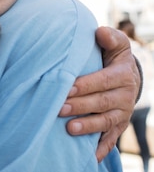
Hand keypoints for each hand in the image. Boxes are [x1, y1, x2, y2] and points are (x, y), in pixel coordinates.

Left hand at [59, 26, 139, 161]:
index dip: (86, 85)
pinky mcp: (118, 127)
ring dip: (88, 127)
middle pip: (102, 103)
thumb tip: (100, 32)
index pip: (103, 80)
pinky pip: (110, 140)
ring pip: (106, 122)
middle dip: (81, 106)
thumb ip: (110, 38)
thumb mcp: (116, 45)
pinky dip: (100, 149)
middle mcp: (124, 96)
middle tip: (59, 108)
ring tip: (69, 129)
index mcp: (122, 75)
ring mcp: (122, 114)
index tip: (68, 87)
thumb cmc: (112, 57)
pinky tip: (87, 156)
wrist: (128, 77)